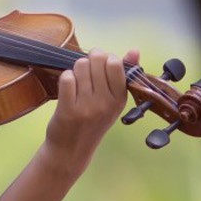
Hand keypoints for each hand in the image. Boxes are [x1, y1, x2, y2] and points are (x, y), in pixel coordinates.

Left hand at [43, 49, 136, 173]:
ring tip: (77, 83)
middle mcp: (106, 103)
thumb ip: (122, 73)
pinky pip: (66, 78)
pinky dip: (65, 79)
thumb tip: (135, 50)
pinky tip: (68, 90)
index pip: (115, 62)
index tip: (100, 69)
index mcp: (120, 98)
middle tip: (87, 74)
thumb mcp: (113, 101)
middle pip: (97, 59)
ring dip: (76, 70)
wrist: (71, 150)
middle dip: (89, 60)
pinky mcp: (68, 110)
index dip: (105, 59)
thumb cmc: (93, 121)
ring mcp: (87, 107)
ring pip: (80, 66)